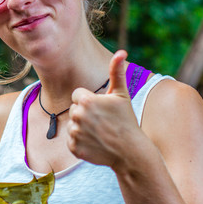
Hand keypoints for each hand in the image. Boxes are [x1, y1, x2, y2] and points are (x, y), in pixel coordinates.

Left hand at [68, 50, 141, 167]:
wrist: (130, 151)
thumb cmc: (126, 120)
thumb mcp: (122, 95)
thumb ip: (116, 72)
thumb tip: (121, 52)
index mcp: (86, 100)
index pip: (77, 95)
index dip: (90, 101)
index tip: (102, 109)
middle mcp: (77, 115)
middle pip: (74, 109)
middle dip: (85, 114)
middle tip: (103, 122)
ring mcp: (75, 133)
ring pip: (73, 125)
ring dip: (83, 128)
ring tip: (99, 133)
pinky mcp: (74, 148)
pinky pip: (72, 141)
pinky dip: (81, 143)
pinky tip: (95, 144)